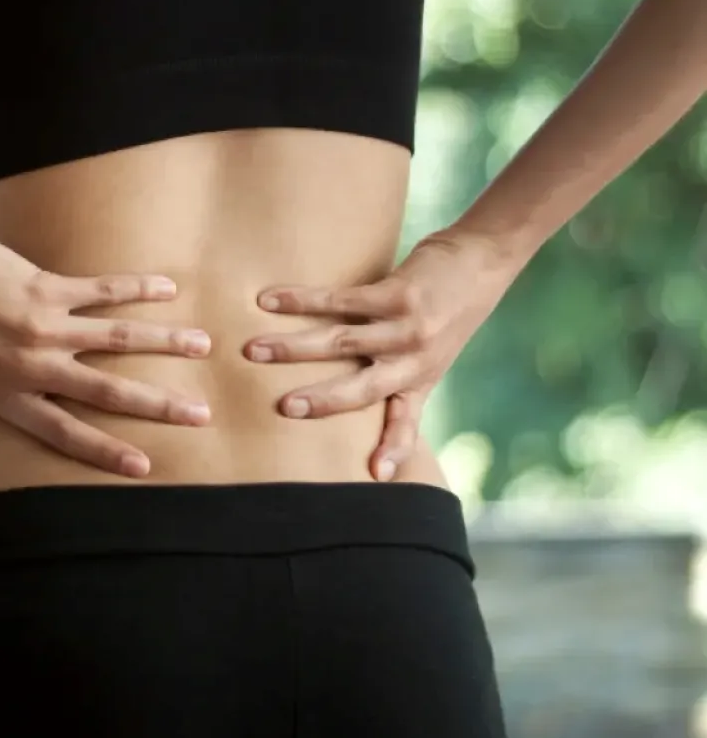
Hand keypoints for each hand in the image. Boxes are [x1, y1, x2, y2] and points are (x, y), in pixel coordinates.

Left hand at [0, 223, 211, 477]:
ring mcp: (45, 325)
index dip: (107, 451)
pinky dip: (140, 289)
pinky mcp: (49, 287)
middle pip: (109, 392)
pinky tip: (169, 290)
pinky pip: (105, 290)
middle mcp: (32, 366)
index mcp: (4, 395)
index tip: (145, 466)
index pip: (65, 434)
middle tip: (200, 414)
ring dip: (167, 342)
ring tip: (203, 346)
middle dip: (160, 405)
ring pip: (120, 338)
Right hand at [244, 227, 519, 480]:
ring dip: (293, 347)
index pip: (405, 422)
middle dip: (320, 400)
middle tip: (280, 408)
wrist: (482, 261)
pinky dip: (301, 301)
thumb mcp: (433, 354)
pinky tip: (270, 300)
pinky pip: (340, 301)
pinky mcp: (397, 294)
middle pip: (361, 389)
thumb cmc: (449, 310)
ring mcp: (407, 328)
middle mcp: (414, 361)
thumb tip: (355, 392)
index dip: (392, 448)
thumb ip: (399, 375)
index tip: (374, 476)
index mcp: (420, 380)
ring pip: (341, 342)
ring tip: (253, 350)